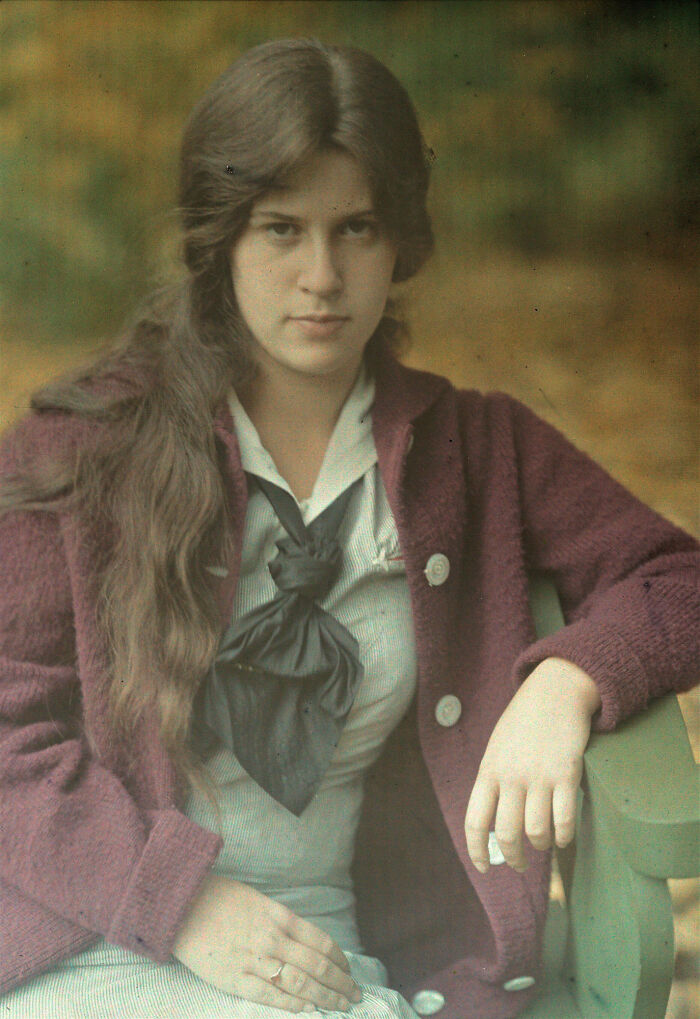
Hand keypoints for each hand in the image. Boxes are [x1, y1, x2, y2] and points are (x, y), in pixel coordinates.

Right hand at [172, 874, 361, 1012]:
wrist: (181, 905)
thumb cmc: (219, 897)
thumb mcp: (257, 900)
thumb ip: (281, 921)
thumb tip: (304, 941)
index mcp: (279, 916)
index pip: (321, 943)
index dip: (340, 961)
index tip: (349, 972)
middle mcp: (273, 939)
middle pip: (317, 966)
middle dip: (341, 984)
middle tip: (356, 996)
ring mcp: (255, 960)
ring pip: (300, 983)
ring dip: (326, 997)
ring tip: (341, 1007)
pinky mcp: (234, 979)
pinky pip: (270, 996)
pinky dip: (294, 1005)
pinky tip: (309, 1010)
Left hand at [465, 657, 600, 872]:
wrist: (555, 691)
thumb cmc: (524, 721)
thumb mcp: (497, 747)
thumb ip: (494, 780)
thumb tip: (493, 820)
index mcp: (488, 771)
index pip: (475, 821)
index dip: (477, 850)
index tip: (483, 868)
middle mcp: (511, 776)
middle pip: (506, 834)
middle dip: (513, 858)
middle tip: (520, 864)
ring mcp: (539, 776)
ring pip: (536, 832)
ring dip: (541, 845)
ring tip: (544, 842)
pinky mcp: (566, 775)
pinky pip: (564, 820)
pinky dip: (563, 836)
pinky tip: (563, 835)